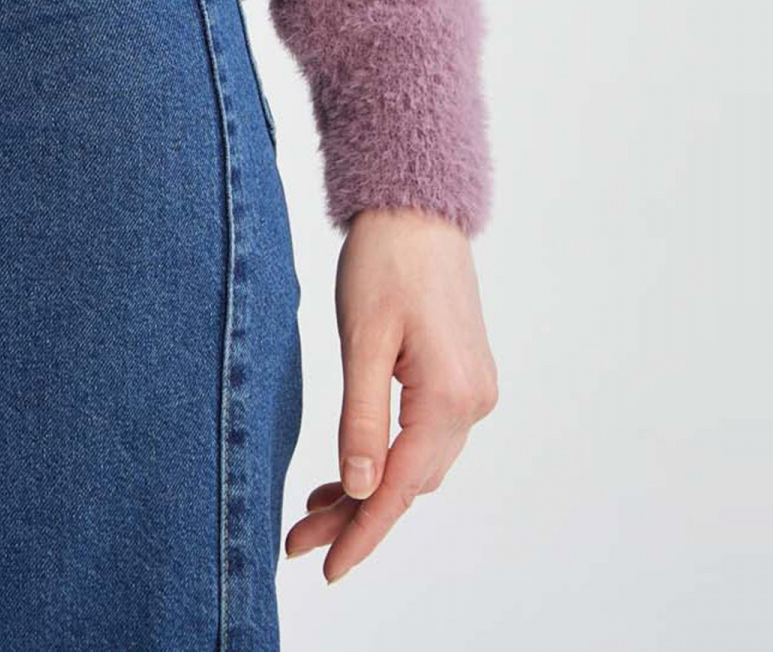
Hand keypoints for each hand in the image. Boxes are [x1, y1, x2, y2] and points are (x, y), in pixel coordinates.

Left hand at [285, 204, 498, 585]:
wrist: (416, 205)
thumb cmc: (386, 260)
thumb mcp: (362, 339)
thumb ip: (361, 418)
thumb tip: (361, 490)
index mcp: (450, 398)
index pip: (401, 487)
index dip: (363, 532)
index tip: (327, 567)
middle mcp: (472, 404)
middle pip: (410, 483)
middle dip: (357, 514)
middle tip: (300, 539)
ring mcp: (472, 391)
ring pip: (417, 463)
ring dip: (371, 488)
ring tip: (315, 509)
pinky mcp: (461, 376)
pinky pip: (423, 436)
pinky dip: (387, 456)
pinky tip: (353, 469)